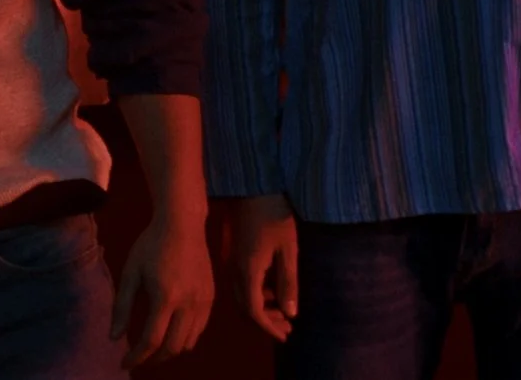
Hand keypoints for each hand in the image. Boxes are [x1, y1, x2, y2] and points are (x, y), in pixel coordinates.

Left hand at [112, 212, 215, 368]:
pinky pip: (200, 330)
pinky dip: (185, 338)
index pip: (151, 341)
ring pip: (189, 342)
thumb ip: (123, 306)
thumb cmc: (151, 244)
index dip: (137, 357)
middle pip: (173, 347)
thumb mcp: (131, 272)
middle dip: (154, 359)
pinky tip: (172, 332)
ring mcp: (203, 301)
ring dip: (170, 350)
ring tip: (154, 347)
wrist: (183, 223)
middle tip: (138, 358)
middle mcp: (188, 303)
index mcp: (165, 297)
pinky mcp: (211, 297)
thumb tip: (114, 338)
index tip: (124, 363)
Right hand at [222, 193, 297, 342]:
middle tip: (287, 329)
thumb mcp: (289, 249)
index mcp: (247, 271)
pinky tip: (271, 290)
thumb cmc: (274, 213)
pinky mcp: (232, 254)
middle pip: (245, 308)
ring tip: (283, 313)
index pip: (254, 312)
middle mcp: (234, 270)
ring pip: (242, 297)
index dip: (268, 327)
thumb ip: (288, 282)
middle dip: (265, 322)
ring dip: (261, 309)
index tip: (285, 336)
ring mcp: (230, 262)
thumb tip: (290, 314)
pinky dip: (255, 295)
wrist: (252, 184)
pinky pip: (240, 285)